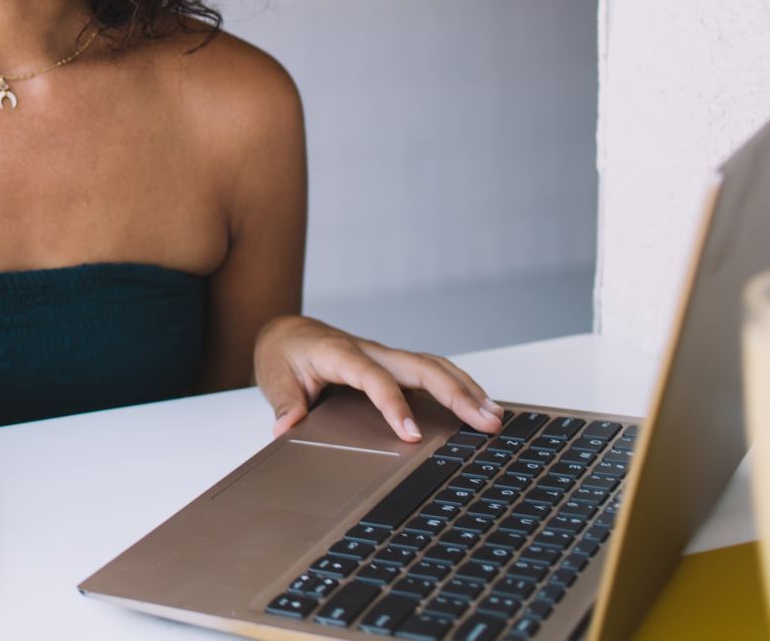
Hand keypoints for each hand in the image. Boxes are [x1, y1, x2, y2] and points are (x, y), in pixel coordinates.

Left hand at [255, 315, 502, 442]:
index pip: (373, 379)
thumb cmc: (284, 354)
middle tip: (486, 423)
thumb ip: (283, 402)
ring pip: (434, 367)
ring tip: (495, 417)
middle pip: (421, 367)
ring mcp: (386, 357)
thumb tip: (285, 427)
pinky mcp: (394, 366)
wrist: (288, 334)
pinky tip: (479, 407)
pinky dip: (459, 387)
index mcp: (340, 353)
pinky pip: (431, 373)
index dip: (394, 405)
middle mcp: (370, 351)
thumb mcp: (274, 377)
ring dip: (467, 389)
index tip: (412, 434)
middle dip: (456, 394)